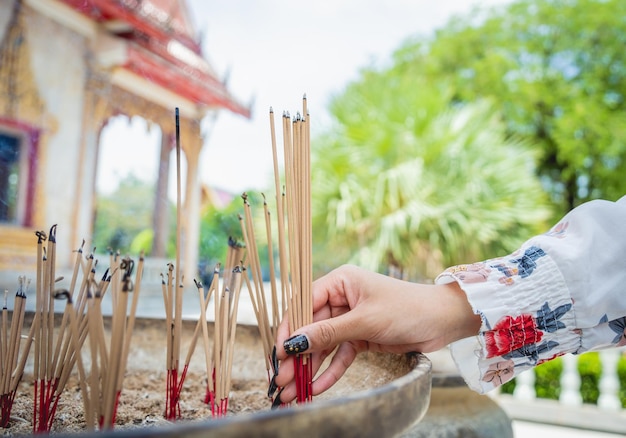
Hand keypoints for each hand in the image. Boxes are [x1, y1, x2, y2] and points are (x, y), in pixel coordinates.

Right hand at [272, 264, 479, 403]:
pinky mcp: (360, 336)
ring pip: (322, 345)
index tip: (280, 353)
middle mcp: (341, 298)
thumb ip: (328, 332)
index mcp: (339, 282)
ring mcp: (349, 319)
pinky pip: (339, 355)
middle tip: (281, 379)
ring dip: (309, 368)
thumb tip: (294, 342)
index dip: (289, 329)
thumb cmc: (407, 308)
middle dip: (296, 355)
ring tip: (292, 391)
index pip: (303, 304)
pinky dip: (329, 372)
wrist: (442, 321)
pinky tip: (316, 388)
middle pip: (310, 328)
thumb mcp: (365, 320)